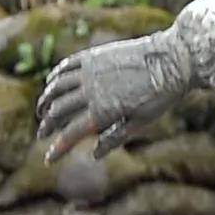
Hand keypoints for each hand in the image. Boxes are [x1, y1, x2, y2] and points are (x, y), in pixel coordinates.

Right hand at [34, 14, 214, 154]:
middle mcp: (91, 91)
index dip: (58, 149)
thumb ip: (115, 137)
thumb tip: (95, 155)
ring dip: (45, 101)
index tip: (49, 159)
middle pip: (58, 111)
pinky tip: (51, 83)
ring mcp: (90, 71)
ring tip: (42, 110)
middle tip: (43, 134)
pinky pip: (66, 67)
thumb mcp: (141, 122)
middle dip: (47, 125)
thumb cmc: (161, 95)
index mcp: (104, 111)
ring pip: (57, 88)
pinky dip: (55, 77)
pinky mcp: (93, 55)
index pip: (71, 134)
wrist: (172, 59)